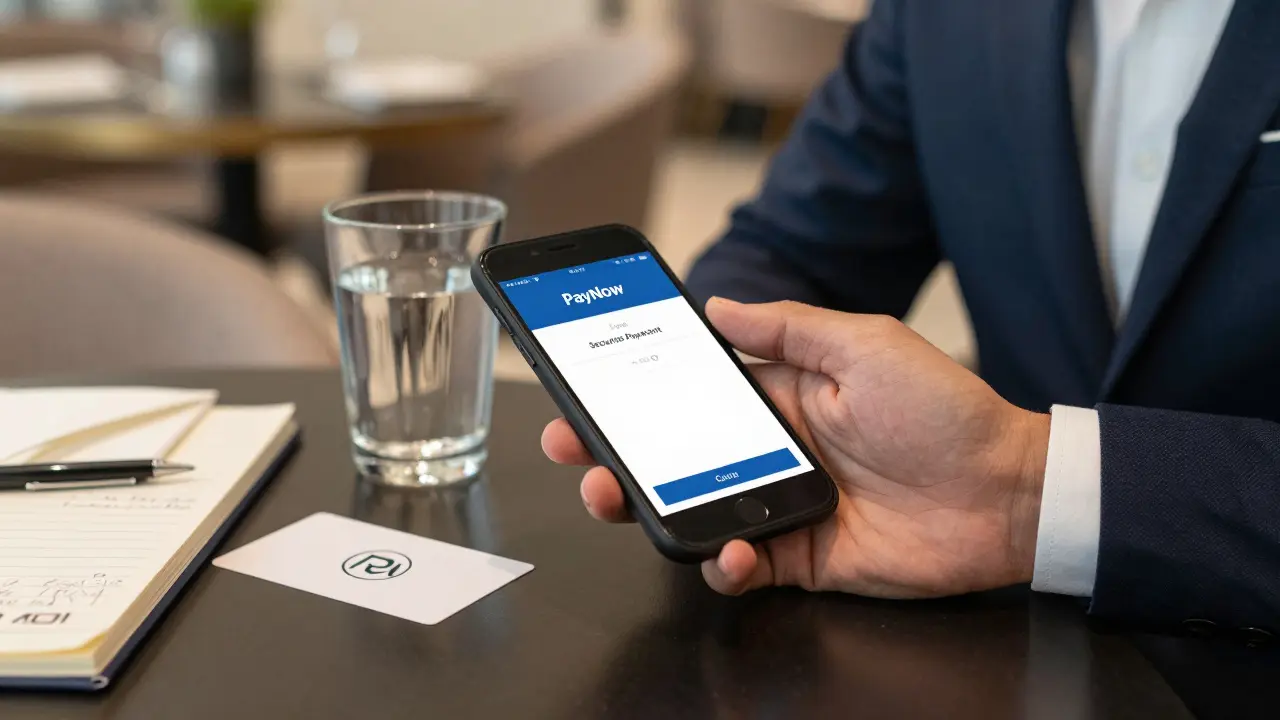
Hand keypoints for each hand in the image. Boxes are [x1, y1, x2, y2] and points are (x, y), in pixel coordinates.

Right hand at [543, 298, 1049, 597]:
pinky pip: (741, 567)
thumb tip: (716, 304)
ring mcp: (780, 506)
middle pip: (672, 456)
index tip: (587, 387)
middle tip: (574, 448)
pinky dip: (723, 564)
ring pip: (690, 512)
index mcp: (780, 398)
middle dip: (614, 452)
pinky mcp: (800, 556)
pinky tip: (728, 550)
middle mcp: (769, 451)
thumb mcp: (863, 344)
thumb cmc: (943, 409)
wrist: (1007, 491)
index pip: (688, 394)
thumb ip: (786, 328)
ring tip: (617, 498)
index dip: (634, 392)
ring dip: (645, 508)